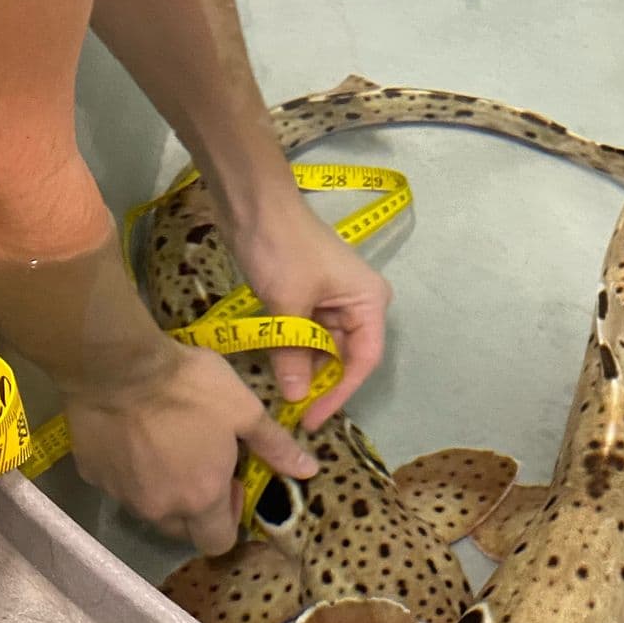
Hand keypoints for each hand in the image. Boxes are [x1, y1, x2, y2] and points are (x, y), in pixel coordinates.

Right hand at [64, 341, 315, 554]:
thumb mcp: (245, 411)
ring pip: (150, 509)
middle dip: (198, 508)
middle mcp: (160, 508)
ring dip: (165, 491)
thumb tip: (309, 471)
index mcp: (201, 499)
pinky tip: (138, 438)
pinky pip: (122, 486)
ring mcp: (123, 495)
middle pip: (183, 530)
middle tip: (203, 463)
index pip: (218, 544)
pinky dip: (133, 473)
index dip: (230, 521)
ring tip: (171, 447)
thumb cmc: (191, 388)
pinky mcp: (94, 477)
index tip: (231, 484)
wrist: (119, 367)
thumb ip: (276, 446)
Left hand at [234, 199, 392, 427]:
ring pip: (324, 347)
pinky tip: (279, 369)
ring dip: (305, 368)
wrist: (254, 204)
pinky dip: (294, 350)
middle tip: (295, 413)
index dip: (339, 393)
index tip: (312, 418)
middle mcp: (359, 302)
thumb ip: (293, 354)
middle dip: (321, 383)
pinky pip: (308, 333)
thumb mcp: (287, 305)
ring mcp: (334, 299)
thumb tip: (295, 396)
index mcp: (369, 301)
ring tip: (284, 396)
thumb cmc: (282, 249)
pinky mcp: (310, 296)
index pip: (363, 360)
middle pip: (346, 355)